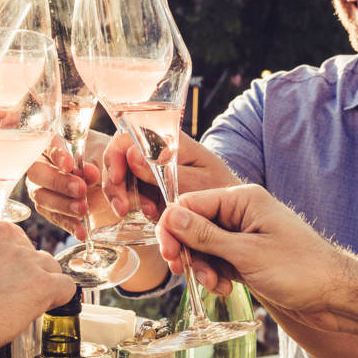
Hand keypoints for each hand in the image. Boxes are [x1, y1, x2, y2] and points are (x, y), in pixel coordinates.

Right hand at [0, 214, 76, 350]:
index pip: (3, 237)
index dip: (0, 261)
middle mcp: (2, 233)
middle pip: (26, 250)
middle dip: (19, 272)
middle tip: (1, 296)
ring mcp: (24, 257)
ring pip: (47, 267)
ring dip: (37, 285)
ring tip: (16, 307)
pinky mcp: (41, 284)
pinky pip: (66, 287)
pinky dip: (57, 300)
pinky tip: (42, 309)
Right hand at [26, 135, 105, 237]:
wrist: (107, 179)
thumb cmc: (100, 158)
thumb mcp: (101, 154)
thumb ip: (93, 161)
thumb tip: (89, 174)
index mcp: (50, 145)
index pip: (47, 146)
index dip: (56, 155)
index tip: (69, 164)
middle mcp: (40, 166)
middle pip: (37, 173)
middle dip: (59, 183)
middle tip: (81, 189)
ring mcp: (40, 189)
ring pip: (42, 198)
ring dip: (63, 205)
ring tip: (83, 209)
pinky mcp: (48, 209)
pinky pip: (54, 218)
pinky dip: (69, 225)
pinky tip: (81, 232)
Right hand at [102, 130, 240, 218]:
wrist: (242, 214)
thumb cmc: (227, 191)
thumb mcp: (198, 181)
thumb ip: (164, 170)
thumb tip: (131, 154)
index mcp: (171, 142)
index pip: (129, 137)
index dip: (116, 156)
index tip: (117, 179)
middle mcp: (159, 155)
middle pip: (121, 162)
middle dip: (118, 187)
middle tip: (123, 209)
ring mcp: (158, 174)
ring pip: (127, 183)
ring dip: (130, 202)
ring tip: (150, 216)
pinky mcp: (159, 193)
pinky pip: (139, 200)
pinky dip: (141, 212)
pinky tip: (156, 220)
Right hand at [156, 184, 356, 332]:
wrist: (335, 296)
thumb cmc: (300, 270)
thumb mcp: (247, 253)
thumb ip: (206, 235)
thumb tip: (171, 217)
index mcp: (244, 200)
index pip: (191, 203)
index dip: (174, 227)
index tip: (170, 253)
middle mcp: (242, 213)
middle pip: (193, 225)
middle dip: (188, 251)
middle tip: (184, 271)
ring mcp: (245, 235)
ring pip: (204, 247)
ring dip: (202, 268)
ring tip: (216, 285)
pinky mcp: (248, 256)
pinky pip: (218, 261)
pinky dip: (215, 275)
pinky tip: (225, 288)